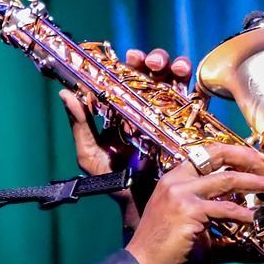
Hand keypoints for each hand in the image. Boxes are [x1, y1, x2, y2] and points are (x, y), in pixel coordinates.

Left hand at [60, 47, 191, 228]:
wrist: (139, 205)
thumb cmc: (112, 181)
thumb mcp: (90, 154)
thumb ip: (80, 125)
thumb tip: (65, 94)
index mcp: (123, 108)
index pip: (127, 77)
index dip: (129, 63)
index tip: (128, 58)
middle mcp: (147, 107)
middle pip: (154, 73)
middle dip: (154, 60)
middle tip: (150, 63)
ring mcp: (170, 115)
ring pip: (176, 80)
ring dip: (175, 67)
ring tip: (172, 68)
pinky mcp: (190, 127)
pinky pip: (198, 102)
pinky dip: (197, 88)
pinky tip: (191, 85)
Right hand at [125, 142, 263, 263]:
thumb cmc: (167, 249)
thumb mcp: (197, 226)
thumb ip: (224, 221)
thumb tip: (256, 225)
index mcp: (175, 178)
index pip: (208, 153)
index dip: (236, 154)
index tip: (257, 162)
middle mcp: (177, 180)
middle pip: (220, 155)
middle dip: (251, 159)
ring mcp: (181, 193)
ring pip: (229, 179)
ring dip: (259, 182)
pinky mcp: (189, 211)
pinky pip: (226, 209)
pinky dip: (246, 214)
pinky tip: (257, 218)